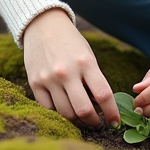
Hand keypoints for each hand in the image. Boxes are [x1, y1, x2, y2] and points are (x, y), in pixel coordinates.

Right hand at [21, 9, 120, 127]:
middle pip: (84, 109)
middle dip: (94, 122)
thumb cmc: (70, 42)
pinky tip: (64, 108)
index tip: (115, 122)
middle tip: (98, 124)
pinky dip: (58, 112)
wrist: (42, 25)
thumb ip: (93, 79)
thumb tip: (99, 106)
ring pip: (65, 112)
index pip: (103, 95)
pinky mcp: (34, 82)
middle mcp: (67, 72)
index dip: (112, 113)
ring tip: (82, 117)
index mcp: (86, 63)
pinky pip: (48, 108)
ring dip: (77, 120)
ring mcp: (49, 79)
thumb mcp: (87, 55)